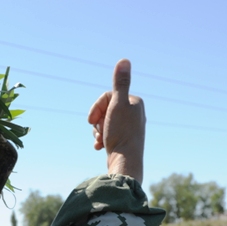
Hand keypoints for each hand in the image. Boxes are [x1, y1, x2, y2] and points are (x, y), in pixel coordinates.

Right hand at [87, 59, 144, 183]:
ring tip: (101, 140)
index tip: (91, 120)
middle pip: (105, 109)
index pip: (108, 97)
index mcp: (134, 102)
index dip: (96, 107)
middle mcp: (134, 113)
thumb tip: (124, 60)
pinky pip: (108, 134)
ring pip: (105, 122)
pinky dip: (101, 139)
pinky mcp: (124, 140)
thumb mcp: (117, 105)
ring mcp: (129, 128)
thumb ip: (120, 83)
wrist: (124, 163)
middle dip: (97, 120)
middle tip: (98, 131)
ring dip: (98, 131)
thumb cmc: (121, 134)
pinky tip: (100, 147)